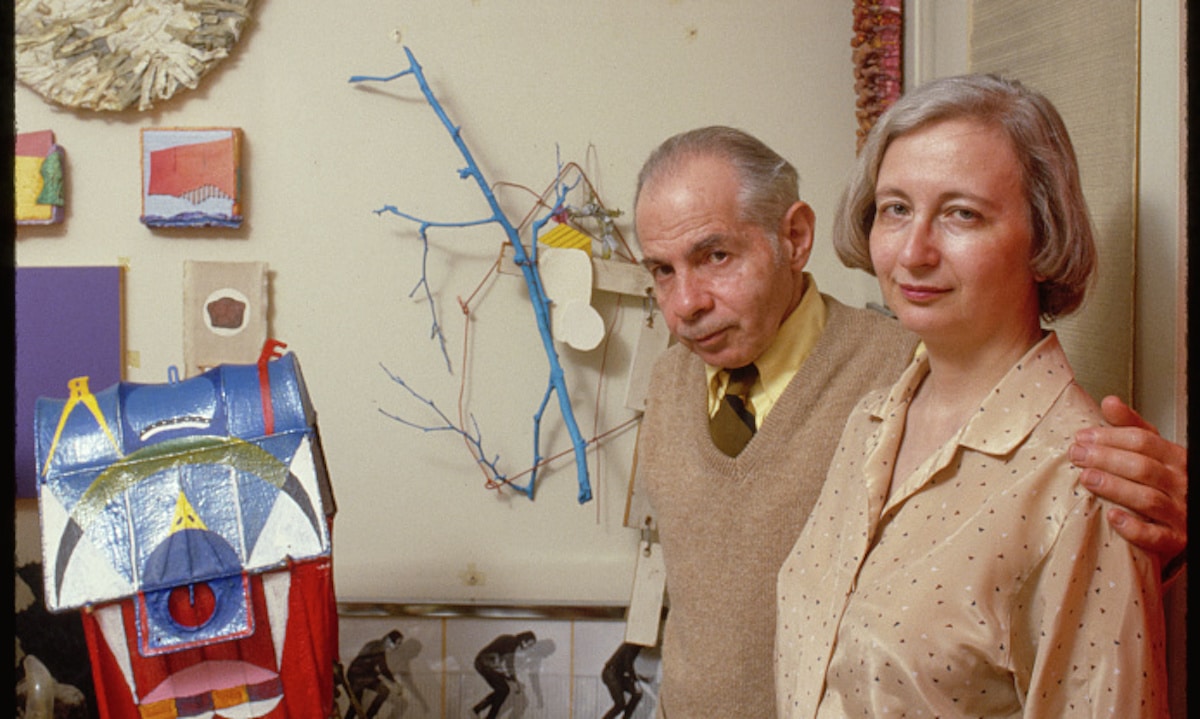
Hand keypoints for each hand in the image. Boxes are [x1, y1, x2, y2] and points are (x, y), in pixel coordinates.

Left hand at [1072, 396, 1186, 563]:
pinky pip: (1155, 536)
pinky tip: (1113, 517)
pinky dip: (1133, 527)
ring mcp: (1179, 513)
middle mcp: (1180, 484)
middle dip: (1106, 459)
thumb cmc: (1169, 483)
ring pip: (1147, 499)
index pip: (1143, 441)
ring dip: (1115, 487)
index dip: (1110, 437)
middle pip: (1142, 467)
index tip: (1082, 436)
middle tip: (1077, 454)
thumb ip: (1134, 427)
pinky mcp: (1175, 540)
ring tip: (1087, 478)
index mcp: (1176, 459)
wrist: (1190, 519)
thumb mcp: (1157, 451)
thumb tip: (1109, 402)